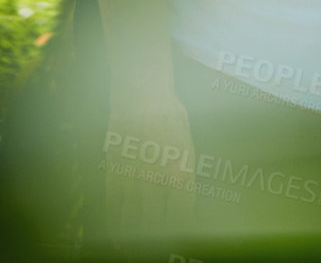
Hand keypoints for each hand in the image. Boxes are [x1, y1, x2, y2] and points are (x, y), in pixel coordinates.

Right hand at [104, 89, 196, 250]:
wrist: (140, 93)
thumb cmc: (169, 114)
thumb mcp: (187, 141)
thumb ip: (185, 172)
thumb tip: (185, 200)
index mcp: (181, 170)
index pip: (181, 215)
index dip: (181, 233)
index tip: (180, 242)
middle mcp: (157, 179)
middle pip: (156, 224)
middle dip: (158, 241)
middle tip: (159, 249)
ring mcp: (133, 178)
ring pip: (132, 222)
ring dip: (135, 240)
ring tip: (137, 250)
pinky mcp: (113, 175)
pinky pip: (113, 210)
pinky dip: (116, 227)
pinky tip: (120, 236)